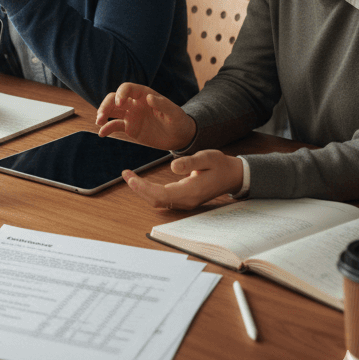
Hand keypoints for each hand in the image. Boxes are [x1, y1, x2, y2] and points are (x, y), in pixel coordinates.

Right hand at [96, 82, 196, 150]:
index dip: (121, 93)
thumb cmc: (179, 121)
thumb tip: (149, 97)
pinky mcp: (129, 127)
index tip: (119, 103)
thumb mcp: (174, 113)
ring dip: (103, 114)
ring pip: (112, 110)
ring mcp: (131, 115)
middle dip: (107, 104)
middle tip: (102, 115)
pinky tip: (101, 133)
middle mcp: (134, 103)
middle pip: (115, 98)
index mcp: (144, 95)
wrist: (179, 137)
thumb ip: (163, 105)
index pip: (127, 88)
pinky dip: (106, 128)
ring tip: (99, 121)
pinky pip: (115, 125)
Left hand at [121, 150, 244, 210]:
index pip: (161, 194)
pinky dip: (149, 191)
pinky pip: (163, 199)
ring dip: (142, 190)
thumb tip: (172, 167)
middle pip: (156, 200)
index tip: (130, 177)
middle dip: (139, 188)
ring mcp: (186, 201)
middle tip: (125, 174)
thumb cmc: (220, 165)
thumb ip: (189, 162)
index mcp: (191, 191)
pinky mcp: (184, 199)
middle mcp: (187, 200)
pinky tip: (141, 182)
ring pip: (159, 201)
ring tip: (129, 176)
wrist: (233, 175)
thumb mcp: (207, 157)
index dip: (143, 187)